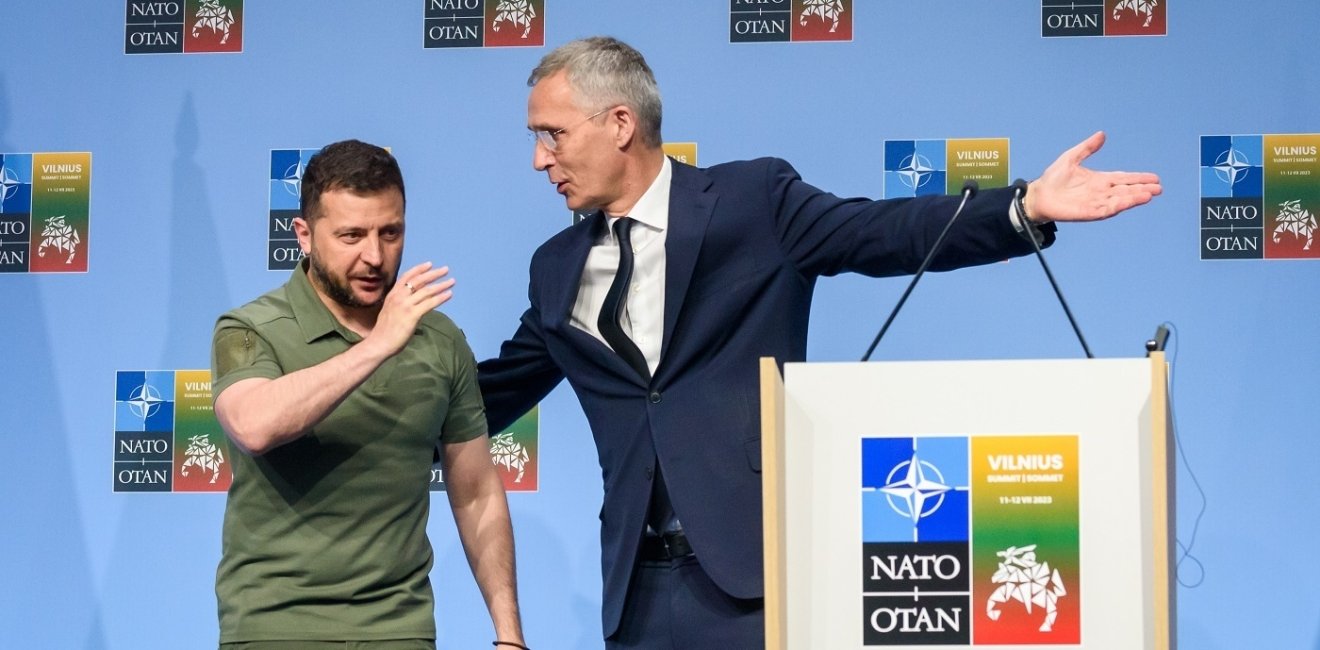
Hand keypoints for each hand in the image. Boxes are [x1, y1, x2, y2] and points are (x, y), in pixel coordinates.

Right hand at [363, 262, 454, 357]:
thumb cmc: (385, 330)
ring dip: (441, 285)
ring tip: (452, 281)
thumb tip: (415, 302)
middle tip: (446, 269)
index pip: (407, 277)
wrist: (379, 343)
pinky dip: (441, 297)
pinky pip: (430, 303)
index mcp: (392, 295)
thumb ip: (400, 303)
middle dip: (434, 273)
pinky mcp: (412, 315)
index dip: (419, 269)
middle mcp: (399, 297)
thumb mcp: (390, 310)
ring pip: (427, 290)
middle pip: (419, 280)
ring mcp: (405, 305)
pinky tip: (449, 294)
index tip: (430, 264)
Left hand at [1026, 131, 1161, 222]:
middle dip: (1142, 189)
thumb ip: (1087, 147)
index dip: (1138, 178)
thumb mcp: (1071, 158)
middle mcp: (1101, 192)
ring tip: (1149, 194)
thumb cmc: (1053, 178)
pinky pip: (1107, 209)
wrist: (1038, 195)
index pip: (1124, 178)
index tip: (1154, 178)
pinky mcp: (1088, 212)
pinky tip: (1129, 202)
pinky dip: (1119, 206)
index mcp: (1100, 180)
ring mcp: (1096, 203)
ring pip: (1120, 200)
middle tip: (1159, 188)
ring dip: (1134, 198)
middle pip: (1126, 190)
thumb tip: (1102, 134)